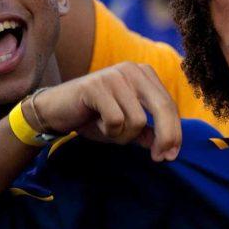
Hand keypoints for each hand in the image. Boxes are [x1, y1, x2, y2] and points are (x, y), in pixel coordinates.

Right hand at [30, 63, 180, 160]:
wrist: (53, 110)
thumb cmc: (93, 117)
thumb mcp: (126, 127)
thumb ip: (148, 133)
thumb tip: (169, 148)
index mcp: (144, 74)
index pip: (170, 105)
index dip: (175, 133)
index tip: (171, 156)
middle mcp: (133, 70)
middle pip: (163, 108)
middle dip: (166, 137)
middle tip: (160, 159)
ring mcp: (115, 75)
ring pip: (138, 120)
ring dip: (124, 135)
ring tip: (108, 128)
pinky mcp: (96, 85)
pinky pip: (116, 120)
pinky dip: (109, 131)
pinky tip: (96, 123)